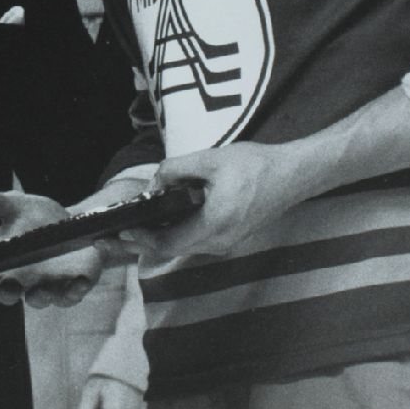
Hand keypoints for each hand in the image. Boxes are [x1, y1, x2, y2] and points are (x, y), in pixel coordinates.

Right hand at [0, 184, 105, 306]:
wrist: (75, 222)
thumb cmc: (38, 218)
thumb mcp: (16, 206)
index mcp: (3, 263)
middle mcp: (22, 280)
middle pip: (9, 293)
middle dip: (8, 293)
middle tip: (8, 287)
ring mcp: (48, 285)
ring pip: (41, 298)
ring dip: (41, 296)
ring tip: (42, 290)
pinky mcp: (74, 285)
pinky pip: (74, 293)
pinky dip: (76, 290)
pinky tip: (79, 282)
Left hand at [125, 90, 409, 261]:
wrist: (294, 174)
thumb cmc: (257, 165)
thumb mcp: (211, 159)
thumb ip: (177, 169)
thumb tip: (153, 183)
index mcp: (215, 225)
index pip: (169, 243)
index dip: (142, 239)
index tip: (122, 230)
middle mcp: (221, 242)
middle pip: (173, 248)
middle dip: (143, 241)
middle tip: (115, 234)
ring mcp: (228, 242)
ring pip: (185, 245)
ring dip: (159, 237)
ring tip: (134, 226)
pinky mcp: (232, 236)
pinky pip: (197, 239)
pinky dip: (177, 232)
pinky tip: (164, 219)